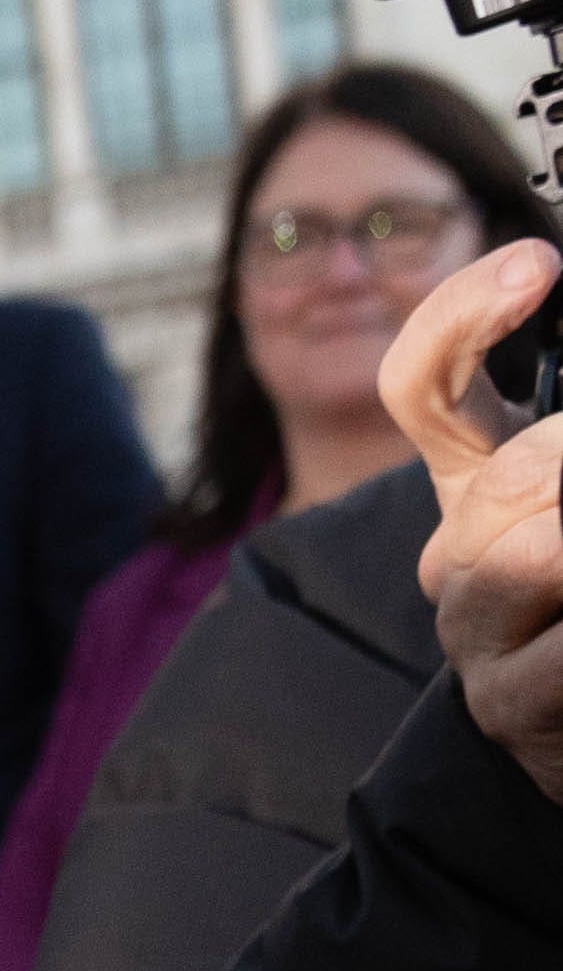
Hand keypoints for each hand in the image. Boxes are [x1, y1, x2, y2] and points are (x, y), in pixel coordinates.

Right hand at [385, 242, 562, 806]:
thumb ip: (557, 426)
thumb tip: (558, 371)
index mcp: (478, 485)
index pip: (422, 384)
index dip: (462, 316)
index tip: (539, 266)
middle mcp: (458, 554)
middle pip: (506, 473)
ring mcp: (475, 634)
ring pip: (531, 555)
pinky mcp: (512, 704)